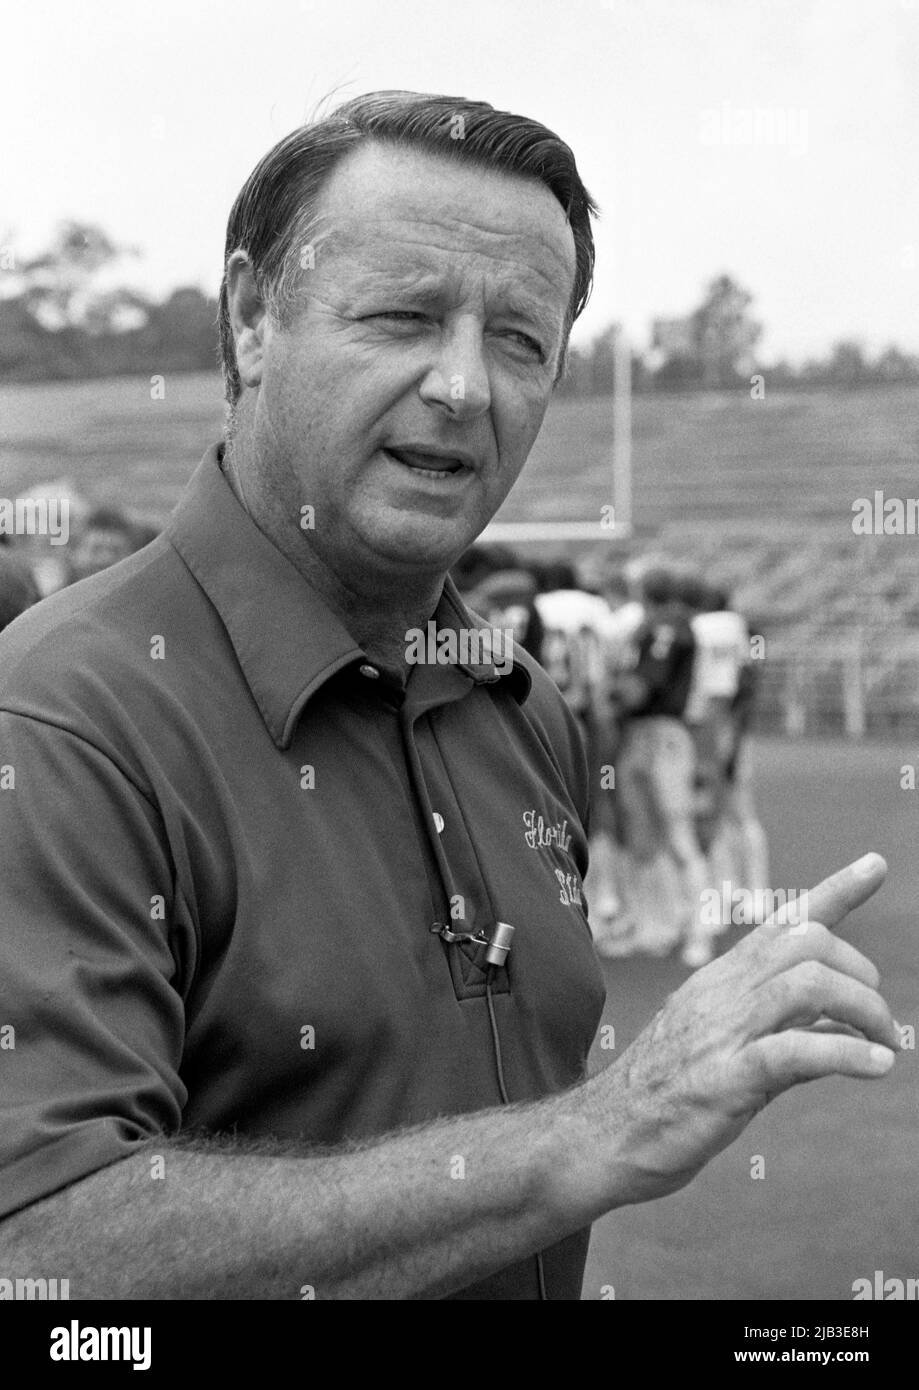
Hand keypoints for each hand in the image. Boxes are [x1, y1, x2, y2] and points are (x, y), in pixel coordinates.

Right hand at [596, 853, 898, 1201]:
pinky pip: (797, 1052)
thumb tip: (839, 1026)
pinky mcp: (726, 1079)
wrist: (603, 1135)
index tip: (876, 864)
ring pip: (808, 986)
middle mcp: (723, 994)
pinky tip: (876, 1067)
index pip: (782, 922)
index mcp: (720, 981)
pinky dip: (847, 1054)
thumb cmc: (661, 1096)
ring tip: (886, 1046)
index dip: (836, 890)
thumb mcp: (719, 1046)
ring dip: (864, 1010)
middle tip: (879, 1022)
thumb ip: (777, 1029)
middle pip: (807, 944)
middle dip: (861, 974)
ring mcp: (723, 1033)